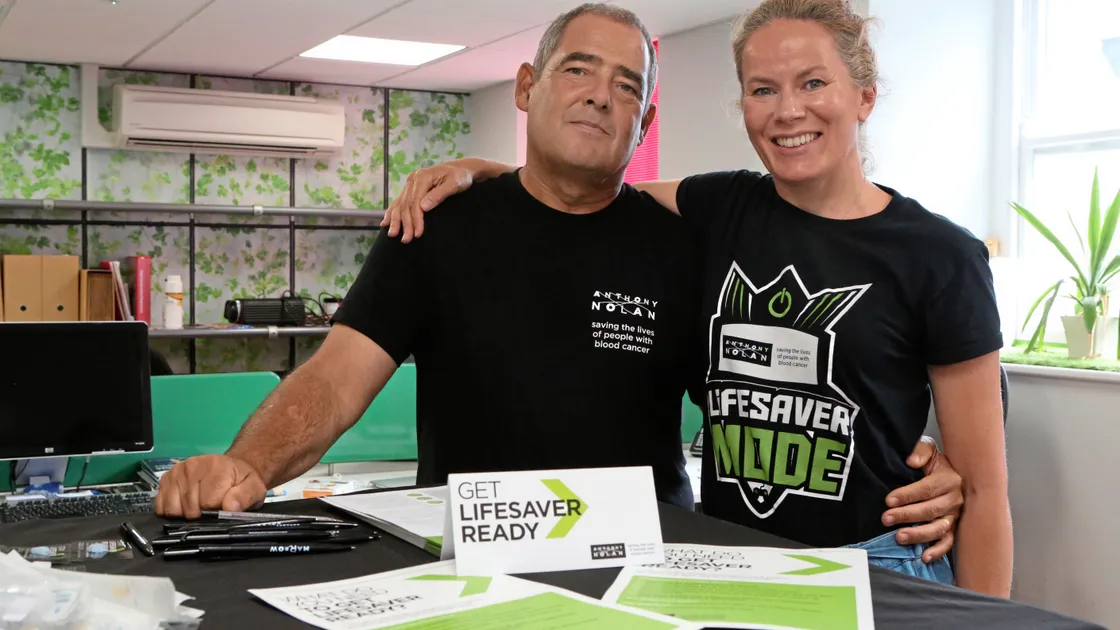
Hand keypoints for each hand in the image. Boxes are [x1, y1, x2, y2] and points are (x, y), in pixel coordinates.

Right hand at [154, 454, 267, 518]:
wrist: (232, 468)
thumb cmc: (241, 480)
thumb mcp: (254, 488)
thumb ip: (244, 497)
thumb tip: (229, 507)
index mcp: (216, 468)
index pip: (207, 502)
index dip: (214, 512)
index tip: (220, 510)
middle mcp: (193, 466)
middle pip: (188, 506)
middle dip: (199, 514)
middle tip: (210, 509)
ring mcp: (177, 471)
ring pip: (172, 507)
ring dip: (183, 513)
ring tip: (197, 507)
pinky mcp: (166, 478)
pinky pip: (160, 504)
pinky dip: (170, 510)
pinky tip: (184, 506)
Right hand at [381, 162, 473, 242]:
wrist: (461, 169)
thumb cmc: (461, 177)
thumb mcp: (454, 184)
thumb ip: (439, 195)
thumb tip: (423, 207)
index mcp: (422, 177)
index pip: (415, 202)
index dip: (416, 219)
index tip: (418, 233)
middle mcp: (413, 179)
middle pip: (406, 204)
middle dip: (405, 223)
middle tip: (406, 240)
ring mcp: (411, 183)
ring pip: (400, 204)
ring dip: (396, 220)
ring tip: (392, 235)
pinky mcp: (411, 188)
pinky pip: (399, 201)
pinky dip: (392, 212)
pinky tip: (386, 222)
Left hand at [881, 435, 962, 562]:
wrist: (950, 471)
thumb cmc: (934, 462)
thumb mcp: (928, 449)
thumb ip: (920, 451)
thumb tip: (912, 461)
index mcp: (949, 479)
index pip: (926, 489)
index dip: (907, 495)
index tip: (889, 500)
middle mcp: (954, 499)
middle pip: (930, 510)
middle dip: (907, 515)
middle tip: (886, 518)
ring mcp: (955, 515)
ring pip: (938, 528)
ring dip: (918, 534)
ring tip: (899, 537)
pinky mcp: (953, 527)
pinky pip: (948, 542)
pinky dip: (938, 551)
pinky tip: (924, 557)